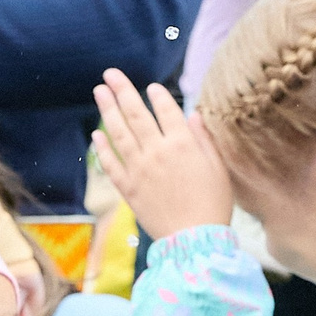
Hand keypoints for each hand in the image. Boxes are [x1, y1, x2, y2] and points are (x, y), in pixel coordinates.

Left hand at [89, 67, 233, 237]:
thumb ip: (204, 140)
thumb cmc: (213, 206)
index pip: (166, 110)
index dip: (157, 95)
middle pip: (136, 114)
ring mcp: (139, 169)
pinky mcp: (128, 188)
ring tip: (99, 91)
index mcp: (182, 144)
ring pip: (119, 133)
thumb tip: (194, 115)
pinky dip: (102, 147)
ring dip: (108, 109)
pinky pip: (111, 163)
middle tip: (110, 74)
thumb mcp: (219, 169)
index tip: (151, 86)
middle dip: (122, 90)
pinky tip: (97, 133)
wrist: (194, 241)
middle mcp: (157, 152)